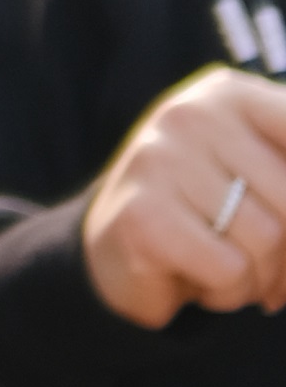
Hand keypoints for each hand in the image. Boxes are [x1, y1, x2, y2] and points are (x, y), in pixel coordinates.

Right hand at [82, 66, 285, 326]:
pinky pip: (230, 270)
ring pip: (266, 240)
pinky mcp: (143, 216)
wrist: (115, 249)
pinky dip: (226, 293)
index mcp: (228, 93)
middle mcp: (190, 114)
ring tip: (229, 271)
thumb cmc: (207, 212)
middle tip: (277, 276)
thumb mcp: (260, 173)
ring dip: (260, 277)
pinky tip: (196, 279)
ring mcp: (158, 160)